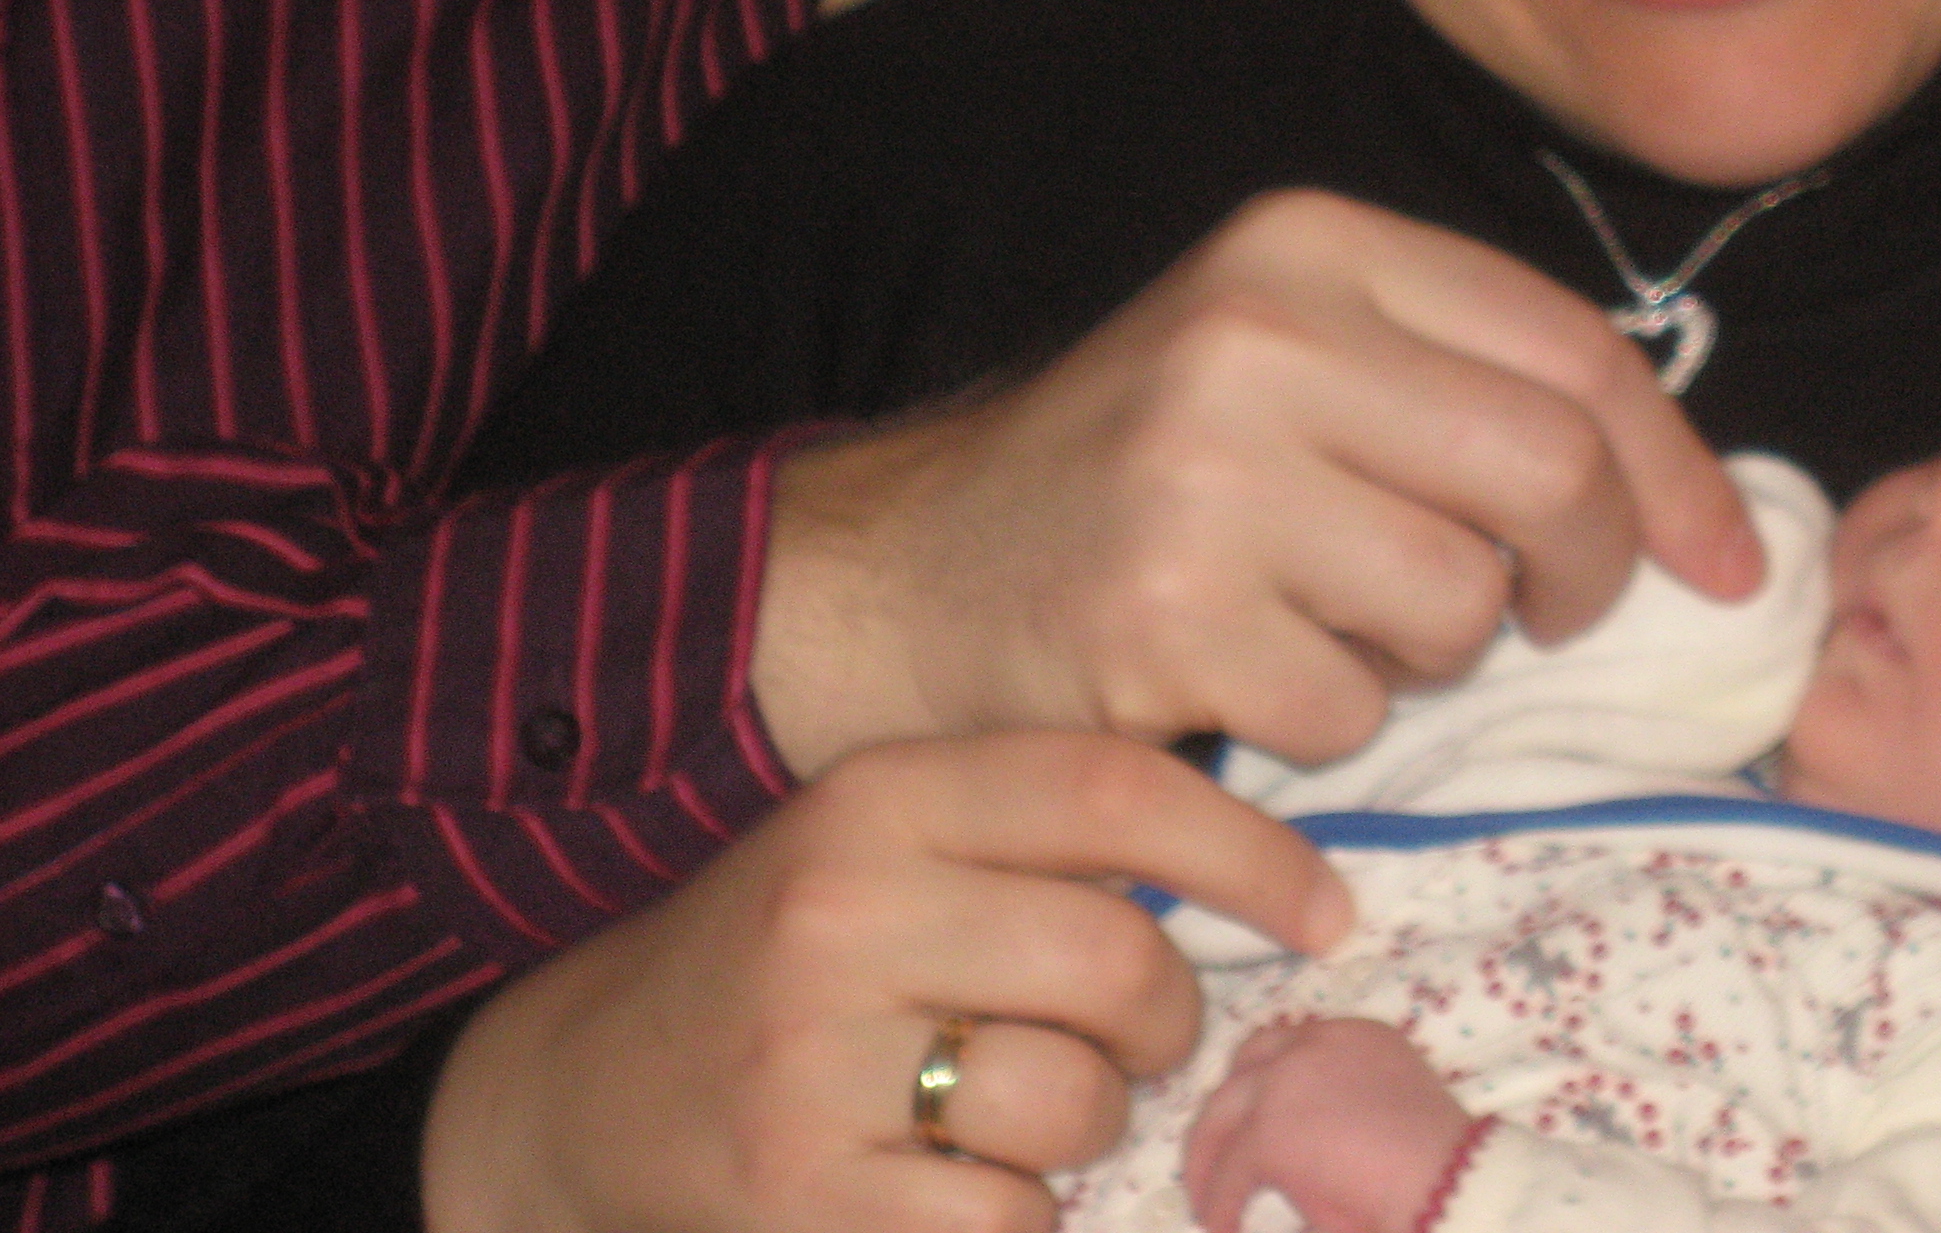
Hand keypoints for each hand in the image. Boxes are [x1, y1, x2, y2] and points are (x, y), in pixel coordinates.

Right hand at [421, 732, 1348, 1232]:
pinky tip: (953, 1182)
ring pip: (1076, 1100)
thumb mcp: (885, 843)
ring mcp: (818, 1064)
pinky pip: (1012, 1218)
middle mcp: (844, 911)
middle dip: (1164, 1017)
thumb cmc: (782, 956)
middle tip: (1137, 1036)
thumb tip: (1261, 877)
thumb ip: (1034, 838)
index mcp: (877, 799)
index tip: (1324, 908)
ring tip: (1016, 1110)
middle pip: (1116, 961)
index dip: (1247, 849)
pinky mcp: (809, 1199)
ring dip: (1088, 1124)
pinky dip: (1016, 1215)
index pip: (1110, 789)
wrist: (577, 1091)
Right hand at [751, 189, 1758, 777]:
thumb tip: (1682, 492)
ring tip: (1342, 625)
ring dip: (1436, 654)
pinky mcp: (1166, 616)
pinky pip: (1355, 710)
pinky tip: (1256, 676)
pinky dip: (1334, 722)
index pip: (1574, 345)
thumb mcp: (1285, 353)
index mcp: (1306, 244)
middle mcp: (1258, 331)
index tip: (1722, 563)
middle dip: (1587, 568)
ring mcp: (1205, 472)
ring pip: (1463, 604)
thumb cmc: (1143, 469)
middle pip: (1553, 469)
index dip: (1676, 469)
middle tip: (1549, 614)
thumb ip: (1457, 378)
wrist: (919, 566)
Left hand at [1184, 1019, 1477, 1232]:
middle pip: (1246, 1063)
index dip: (1265, 1078)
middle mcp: (1316, 1043)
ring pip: (1222, 1112)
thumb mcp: (1390, 1112)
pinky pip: (1228, 1170)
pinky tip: (1221, 1224)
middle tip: (1216, 1152)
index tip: (1255, 1113)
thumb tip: (1302, 1148)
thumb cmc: (1436, 1165)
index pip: (1290, 1042)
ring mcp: (1286, 1083)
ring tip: (1206, 1196)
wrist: (1448, 1184)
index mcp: (1356, 1035)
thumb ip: (1346, 1106)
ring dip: (1208, 1155)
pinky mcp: (1268, 1132)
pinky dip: (1219, 1200)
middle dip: (1227, 1109)